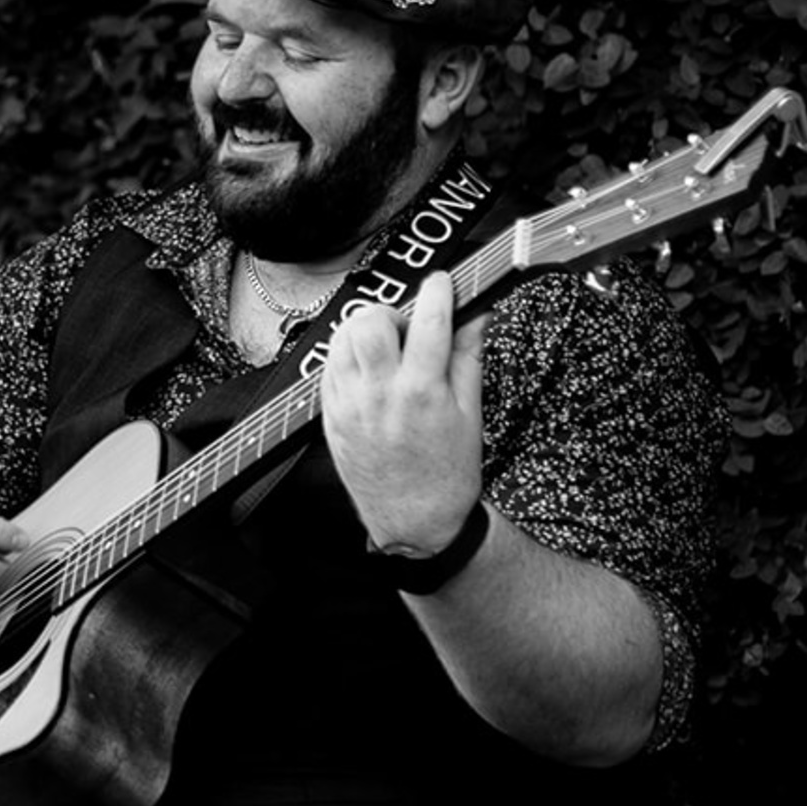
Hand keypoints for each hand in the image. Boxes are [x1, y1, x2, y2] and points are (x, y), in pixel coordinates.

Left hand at [319, 269, 485, 557]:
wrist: (413, 522)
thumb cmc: (447, 475)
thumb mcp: (471, 414)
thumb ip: (469, 357)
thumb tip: (476, 314)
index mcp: (423, 393)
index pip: (429, 320)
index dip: (438, 291)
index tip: (443, 283)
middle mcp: (381, 395)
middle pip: (370, 322)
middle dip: (391, 312)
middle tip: (407, 328)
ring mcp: (350, 406)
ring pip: (343, 339)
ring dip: (365, 331)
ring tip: (387, 350)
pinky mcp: (331, 417)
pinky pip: (330, 366)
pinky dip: (348, 356)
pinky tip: (369, 371)